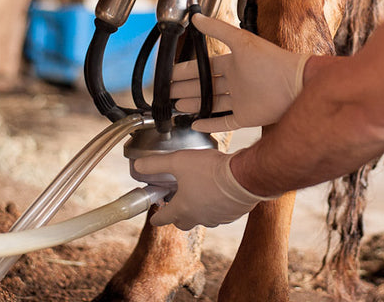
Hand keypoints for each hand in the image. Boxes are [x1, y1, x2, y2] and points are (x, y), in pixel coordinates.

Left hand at [133, 149, 273, 229]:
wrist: (245, 177)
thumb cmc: (212, 170)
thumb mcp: (179, 161)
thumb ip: (156, 164)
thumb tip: (137, 165)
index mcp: (182, 209)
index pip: (162, 219)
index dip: (156, 217)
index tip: (154, 216)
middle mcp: (199, 217)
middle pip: (182, 223)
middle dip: (177, 215)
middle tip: (176, 202)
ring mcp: (217, 218)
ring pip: (202, 219)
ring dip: (198, 210)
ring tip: (199, 194)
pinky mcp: (232, 214)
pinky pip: (220, 214)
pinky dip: (216, 207)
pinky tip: (219, 193)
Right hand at [170, 14, 310, 131]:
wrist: (294, 84)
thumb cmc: (271, 60)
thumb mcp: (240, 40)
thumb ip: (217, 29)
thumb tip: (196, 17)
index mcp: (234, 63)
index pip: (205, 67)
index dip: (187, 71)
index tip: (170, 73)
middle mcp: (237, 82)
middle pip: (205, 86)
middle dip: (186, 88)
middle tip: (167, 91)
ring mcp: (241, 101)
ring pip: (212, 104)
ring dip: (194, 104)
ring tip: (176, 105)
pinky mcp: (246, 117)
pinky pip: (224, 122)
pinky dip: (209, 123)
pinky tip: (195, 123)